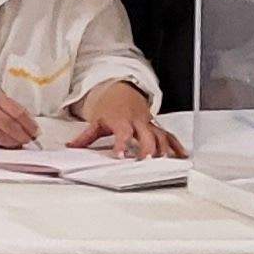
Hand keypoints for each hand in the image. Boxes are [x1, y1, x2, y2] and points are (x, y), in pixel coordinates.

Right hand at [0, 89, 39, 148]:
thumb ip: (5, 108)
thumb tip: (25, 123)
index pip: (18, 111)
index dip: (30, 123)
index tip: (35, 130)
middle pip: (14, 124)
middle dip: (25, 134)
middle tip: (30, 138)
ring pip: (7, 135)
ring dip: (17, 141)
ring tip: (20, 143)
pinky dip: (5, 145)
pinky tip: (8, 145)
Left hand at [69, 83, 184, 158]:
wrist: (122, 92)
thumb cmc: (110, 108)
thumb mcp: (96, 121)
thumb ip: (85, 136)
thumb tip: (71, 146)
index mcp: (121, 120)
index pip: (122, 132)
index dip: (122, 144)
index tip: (121, 155)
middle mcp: (138, 121)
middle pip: (146, 134)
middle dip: (147, 147)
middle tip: (146, 161)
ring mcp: (149, 123)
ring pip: (160, 135)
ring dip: (164, 148)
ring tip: (166, 162)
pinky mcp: (156, 126)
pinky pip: (168, 135)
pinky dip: (176, 145)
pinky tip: (182, 155)